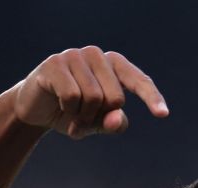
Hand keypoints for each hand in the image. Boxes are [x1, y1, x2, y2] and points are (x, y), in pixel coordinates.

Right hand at [12, 46, 168, 138]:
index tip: (162, 114)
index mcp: (113, 64)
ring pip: (93, 98)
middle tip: (84, 120)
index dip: (151, 97)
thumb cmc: (72, 112)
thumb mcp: (97, 123)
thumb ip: (113, 122)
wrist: (35, 109)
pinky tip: (59, 107)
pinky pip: (71, 97)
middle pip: (115, 97)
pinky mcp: (54, 64)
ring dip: (82, 117)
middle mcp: (96, 55)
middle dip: (100, 117)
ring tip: (72, 116)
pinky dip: (67, 111)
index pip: (138, 80)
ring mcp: (74, 56)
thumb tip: (117, 119)